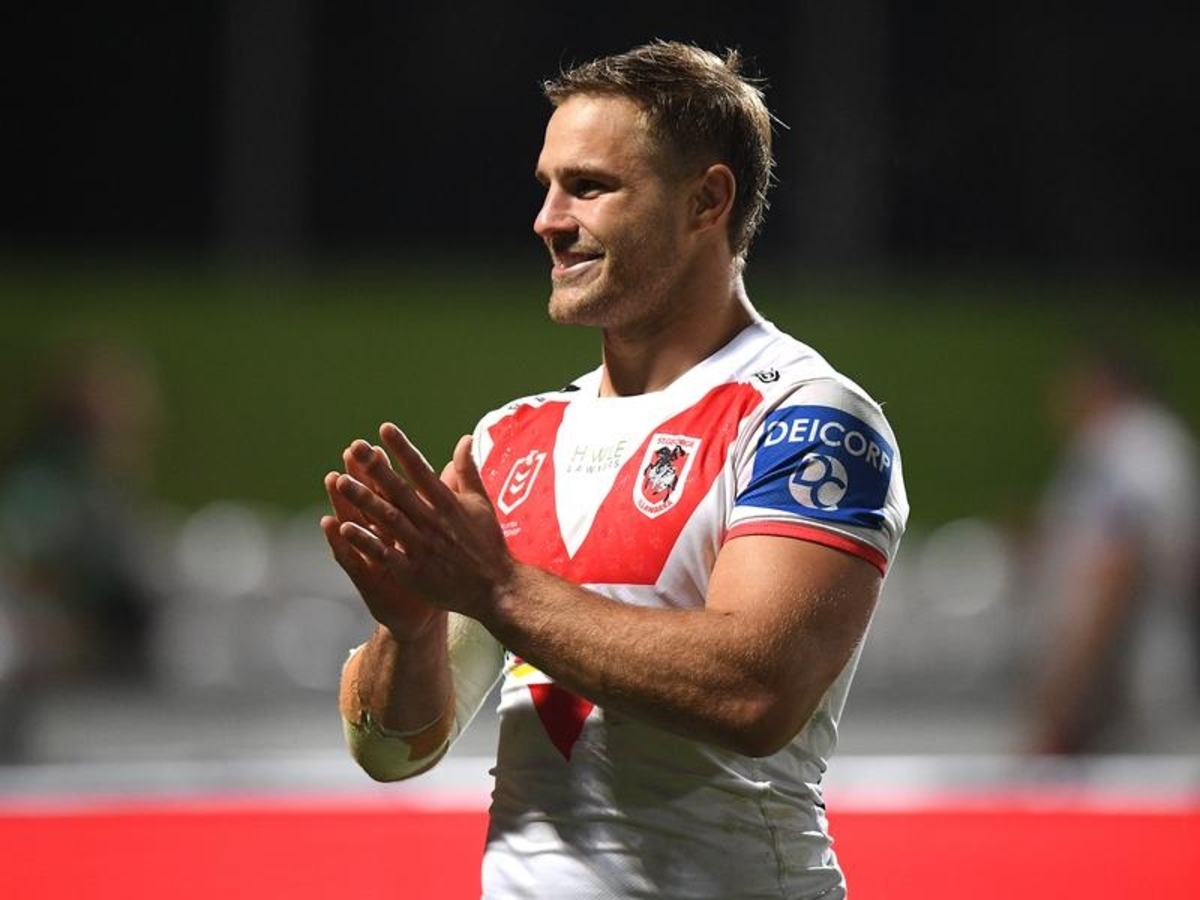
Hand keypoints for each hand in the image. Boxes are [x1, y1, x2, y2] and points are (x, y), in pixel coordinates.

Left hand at [329, 423, 514, 623]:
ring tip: (342, 482)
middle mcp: (433, 522)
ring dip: (364, 500)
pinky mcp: (414, 572)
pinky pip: (386, 554)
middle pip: (400, 491)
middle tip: (357, 447)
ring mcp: (422, 547)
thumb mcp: (481, 503)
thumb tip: (465, 438)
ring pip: (388, 519)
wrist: (496, 589)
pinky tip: (345, 528)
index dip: (402, 449)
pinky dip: (366, 541)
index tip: (385, 428)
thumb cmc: (488, 544)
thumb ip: (468, 470)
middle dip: (376, 468)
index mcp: (448, 503)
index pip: (421, 470)